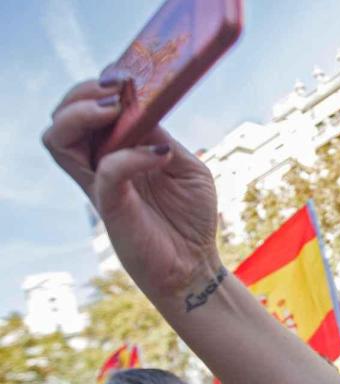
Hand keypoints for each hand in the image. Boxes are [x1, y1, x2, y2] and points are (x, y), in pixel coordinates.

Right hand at [42, 78, 221, 300]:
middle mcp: (99, 166)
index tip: (124, 75)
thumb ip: (162, 139)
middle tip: (116, 88)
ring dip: (81, 113)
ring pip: (57, 138)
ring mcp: (100, 185)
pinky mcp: (110, 206)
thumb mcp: (186, 167)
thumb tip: (143, 111)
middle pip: (60, 118)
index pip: (86, 111)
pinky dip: (132, 154)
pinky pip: (107, 169)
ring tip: (116, 107)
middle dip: (81, 93)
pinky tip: (158, 155)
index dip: (97, 88)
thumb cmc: (190, 218)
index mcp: (116, 153)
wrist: (196, 265)